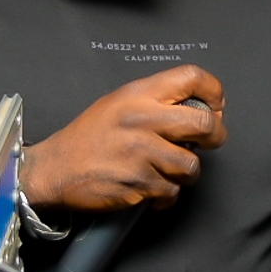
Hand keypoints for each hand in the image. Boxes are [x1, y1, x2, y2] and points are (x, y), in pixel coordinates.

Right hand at [21, 66, 225, 213]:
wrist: (54, 168)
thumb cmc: (88, 137)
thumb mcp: (119, 103)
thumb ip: (156, 102)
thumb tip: (199, 108)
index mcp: (138, 94)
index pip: (191, 77)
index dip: (214, 91)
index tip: (216, 106)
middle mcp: (142, 119)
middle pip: (204, 124)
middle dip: (215, 136)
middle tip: (209, 142)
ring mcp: (140, 152)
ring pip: (191, 165)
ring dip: (184, 172)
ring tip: (168, 170)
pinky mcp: (138, 183)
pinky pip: (171, 190)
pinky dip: (165, 194)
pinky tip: (151, 189)